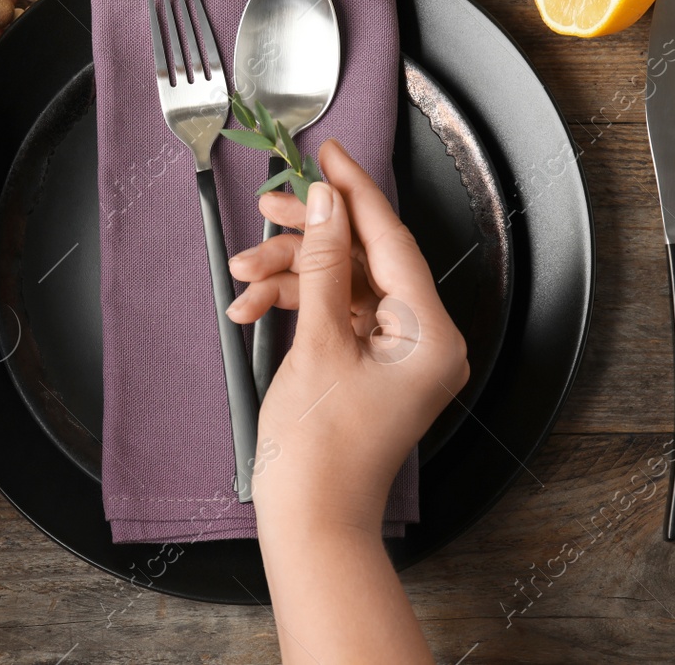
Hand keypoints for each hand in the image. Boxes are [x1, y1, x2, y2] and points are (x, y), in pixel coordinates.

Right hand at [228, 139, 468, 532]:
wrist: (310, 521)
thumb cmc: (321, 452)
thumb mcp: (316, 342)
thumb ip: (322, 264)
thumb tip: (326, 204)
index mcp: (431, 332)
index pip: (392, 238)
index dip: (355, 190)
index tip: (327, 153)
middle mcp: (424, 338)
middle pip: (364, 256)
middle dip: (308, 236)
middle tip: (268, 207)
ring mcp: (396, 352)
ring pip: (341, 281)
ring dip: (289, 273)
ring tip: (243, 277)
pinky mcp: (368, 363)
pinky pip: (333, 312)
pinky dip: (293, 304)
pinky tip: (251, 307)